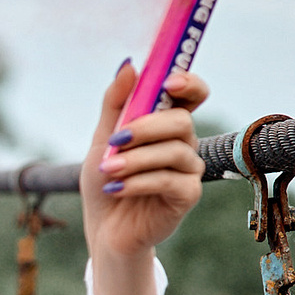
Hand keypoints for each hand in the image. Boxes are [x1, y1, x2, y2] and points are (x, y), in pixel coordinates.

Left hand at [82, 64, 206, 294]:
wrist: (105, 230)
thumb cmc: (106, 181)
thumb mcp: (102, 139)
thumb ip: (116, 104)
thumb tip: (129, 65)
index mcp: (166, 124)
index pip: (192, 94)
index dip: (189, 82)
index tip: (169, 81)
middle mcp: (183, 144)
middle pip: (181, 121)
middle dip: (147, 127)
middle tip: (116, 138)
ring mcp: (188, 170)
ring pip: (173, 151)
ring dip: (135, 159)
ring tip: (108, 170)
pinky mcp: (187, 196)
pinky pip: (169, 180)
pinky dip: (139, 182)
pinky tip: (116, 189)